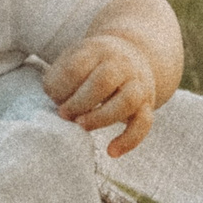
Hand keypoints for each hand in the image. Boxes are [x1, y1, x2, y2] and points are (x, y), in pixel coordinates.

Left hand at [42, 33, 159, 155]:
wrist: (133, 54)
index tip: (54, 98)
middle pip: (104, 81)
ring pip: (127, 100)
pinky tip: (111, 152)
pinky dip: (128, 140)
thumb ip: (60, 78)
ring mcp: (138, 84)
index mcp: (97, 50)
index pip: (77, 67)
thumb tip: (59, 104)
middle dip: (79, 102)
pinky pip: (144, 123)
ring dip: (101, 118)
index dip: (62, 87)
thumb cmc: (92, 64)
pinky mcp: (147, 105)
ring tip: (81, 126)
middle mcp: (122, 64)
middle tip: (64, 114)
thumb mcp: (73, 59)